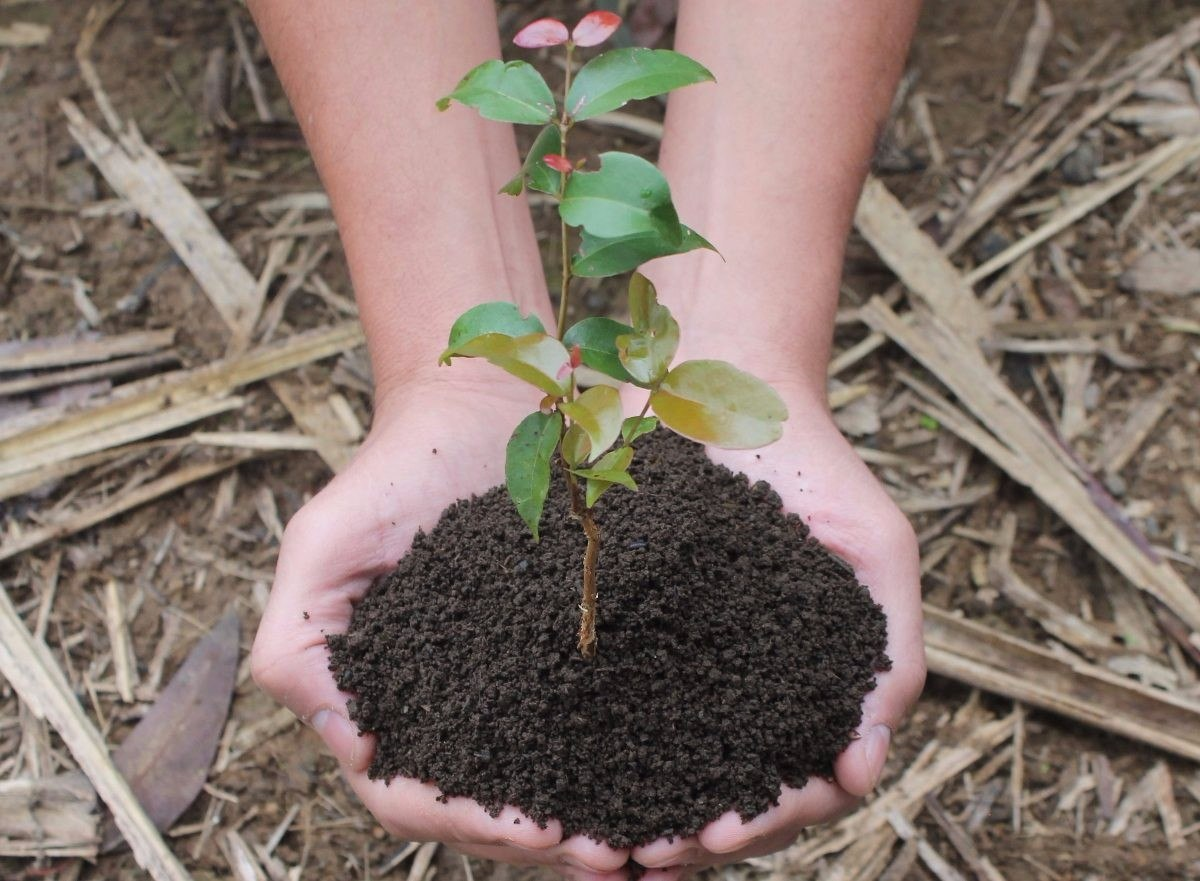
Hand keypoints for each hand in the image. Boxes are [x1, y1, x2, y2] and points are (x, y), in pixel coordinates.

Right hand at [251, 364, 631, 878]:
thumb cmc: (394, 471)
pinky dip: (646, 752)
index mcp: (397, 704)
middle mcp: (466, 707)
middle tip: (618, 858)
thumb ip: (299, 646)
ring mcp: (532, 681)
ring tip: (661, 842)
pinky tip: (692, 769)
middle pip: (500, 808)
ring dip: (607, 818)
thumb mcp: (323, 547)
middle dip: (554, 844)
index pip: (419, 799)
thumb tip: (355, 748)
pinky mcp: (593, 644)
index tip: (537, 829)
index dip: (471, 825)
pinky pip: (619, 712)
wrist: (483, 401)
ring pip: (565, 778)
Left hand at [626, 374, 925, 873]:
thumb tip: (864, 765)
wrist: (725, 382)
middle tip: (647, 856)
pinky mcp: (613, 625)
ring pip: (655, 761)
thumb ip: (890, 651)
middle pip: (719, 789)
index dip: (767, 819)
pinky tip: (554, 770)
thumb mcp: (877, 550)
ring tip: (597, 844)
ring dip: (631, 808)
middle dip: (689, 833)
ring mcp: (674, 660)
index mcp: (804, 684)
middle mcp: (738, 684)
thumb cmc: (813, 465)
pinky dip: (584, 742)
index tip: (722, 832)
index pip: (796, 783)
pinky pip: (596, 696)